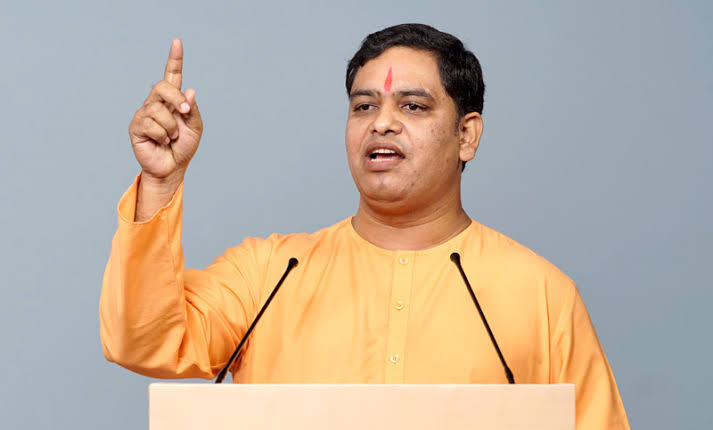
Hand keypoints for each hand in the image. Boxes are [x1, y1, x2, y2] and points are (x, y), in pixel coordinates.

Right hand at [128, 39, 202, 185]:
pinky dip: (162, 136)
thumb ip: (192, 110)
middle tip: (184, 113)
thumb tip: (190, 91)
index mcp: (172, 100)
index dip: (174, 59)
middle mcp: (156, 103)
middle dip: (176, 99)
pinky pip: (152, 125)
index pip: (172, 75)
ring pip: (159, 110)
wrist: (172, 167)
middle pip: (162, 87)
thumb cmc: (183, 147)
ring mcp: (144, 113)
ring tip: (170, 137)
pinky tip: (160, 142)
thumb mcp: (195, 127)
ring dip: (171, 127)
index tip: (177, 42)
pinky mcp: (136, 127)